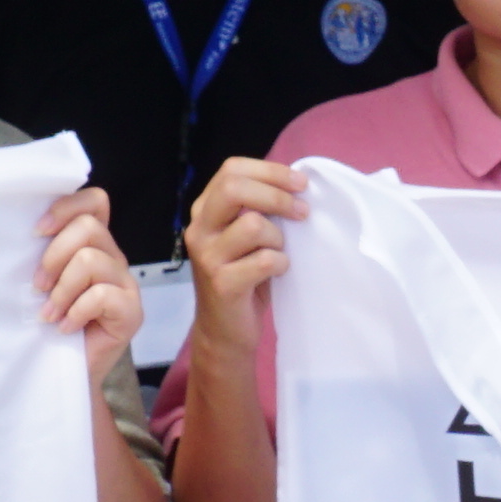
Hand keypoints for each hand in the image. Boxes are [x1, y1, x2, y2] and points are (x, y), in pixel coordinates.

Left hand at [33, 187, 142, 364]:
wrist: (65, 373)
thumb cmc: (51, 325)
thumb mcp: (43, 283)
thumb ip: (43, 255)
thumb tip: (20, 235)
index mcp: (95, 245)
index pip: (95, 202)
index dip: (66, 208)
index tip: (37, 233)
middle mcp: (114, 258)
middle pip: (88, 228)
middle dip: (54, 256)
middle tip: (38, 287)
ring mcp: (127, 284)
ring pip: (90, 260)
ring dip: (61, 290)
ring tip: (50, 314)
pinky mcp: (132, 312)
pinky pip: (101, 295)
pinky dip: (76, 312)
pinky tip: (67, 328)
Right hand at [179, 157, 304, 356]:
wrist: (224, 331)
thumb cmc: (243, 278)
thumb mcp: (245, 237)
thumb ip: (258, 209)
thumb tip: (296, 184)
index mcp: (205, 211)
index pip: (231, 170)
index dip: (270, 171)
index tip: (300, 183)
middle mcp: (198, 229)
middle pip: (234, 188)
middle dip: (276, 195)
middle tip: (302, 211)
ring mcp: (207, 257)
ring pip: (254, 225)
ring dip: (279, 238)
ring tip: (279, 253)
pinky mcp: (222, 284)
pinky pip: (265, 260)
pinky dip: (281, 264)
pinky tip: (277, 273)